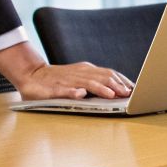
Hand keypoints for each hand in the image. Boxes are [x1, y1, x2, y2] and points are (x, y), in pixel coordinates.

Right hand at [0, 41, 133, 99]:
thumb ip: (95, 81)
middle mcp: (79, 73)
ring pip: (86, 83)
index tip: (134, 89)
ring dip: (100, 88)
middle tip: (127, 94)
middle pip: (101, 77)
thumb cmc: (58, 79)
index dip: (122, 81)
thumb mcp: (80, 78)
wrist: (31, 75)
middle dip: (116, 85)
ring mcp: (67, 80)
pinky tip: (80, 95)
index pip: (109, 73)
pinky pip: (64, 90)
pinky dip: (72, 92)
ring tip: (111, 95)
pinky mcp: (53, 88)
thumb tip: (117, 89)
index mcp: (86, 71)